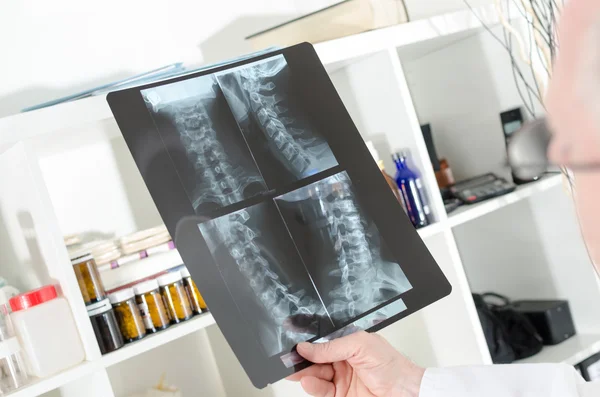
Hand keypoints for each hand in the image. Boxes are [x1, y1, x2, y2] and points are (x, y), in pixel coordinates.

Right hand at [287, 331, 423, 396]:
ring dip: (304, 373)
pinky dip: (312, 386)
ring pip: (315, 375)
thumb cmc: (391, 366)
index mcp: (347, 344)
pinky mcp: (339, 395)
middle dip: (302, 359)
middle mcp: (342, 361)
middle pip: (315, 359)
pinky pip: (320, 390)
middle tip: (289, 358)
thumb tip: (307, 347)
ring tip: (297, 371)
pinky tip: (308, 381)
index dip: (307, 343)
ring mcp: (340, 379)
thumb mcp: (360, 346)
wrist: (405, 392)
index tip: (293, 343)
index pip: (322, 342)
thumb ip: (332, 347)